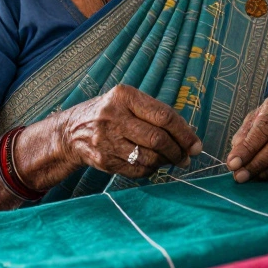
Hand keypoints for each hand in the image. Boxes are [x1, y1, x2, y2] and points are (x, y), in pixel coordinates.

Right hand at [56, 84, 202, 179]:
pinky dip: (151, 170)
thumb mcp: (130, 102)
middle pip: (157, 139)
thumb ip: (158, 114)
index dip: (184, 133)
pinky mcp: (103, 160)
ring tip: (172, 160)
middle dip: (178, 151)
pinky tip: (154, 165)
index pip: (164, 116)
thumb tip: (190, 138)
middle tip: (187, 157)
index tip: (196, 145)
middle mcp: (113, 117)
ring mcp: (106, 140)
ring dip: (166, 162)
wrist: (71, 131)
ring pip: (148, 157)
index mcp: (125, 96)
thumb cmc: (112, 113)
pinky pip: (136, 170)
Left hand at [226, 91, 267, 181]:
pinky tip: (267, 174)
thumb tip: (235, 157)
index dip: (249, 146)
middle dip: (257, 161)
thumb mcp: (257, 120)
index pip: (265, 124)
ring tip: (252, 176)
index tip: (233, 163)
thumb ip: (245, 136)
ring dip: (267, 169)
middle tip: (240, 176)